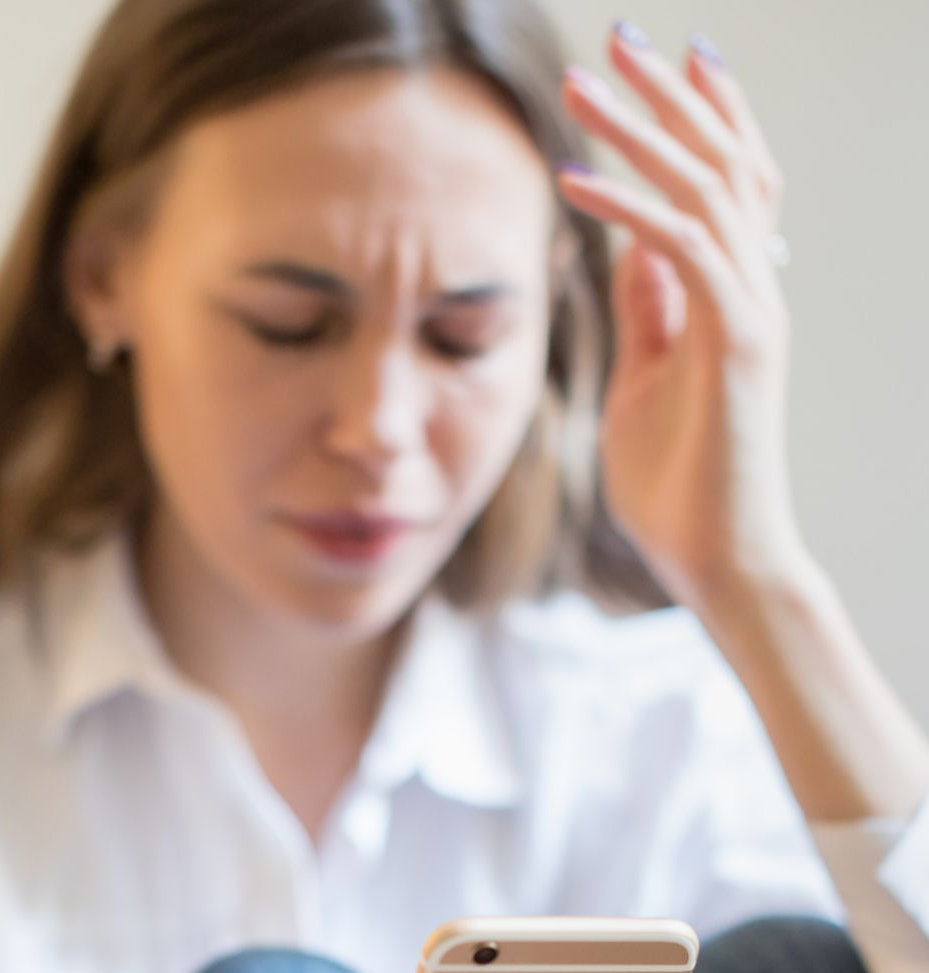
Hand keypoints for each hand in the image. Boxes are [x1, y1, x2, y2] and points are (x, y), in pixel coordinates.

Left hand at [558, 24, 811, 607]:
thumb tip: (627, 244)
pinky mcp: (740, 343)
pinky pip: (682, 251)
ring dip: (644, 132)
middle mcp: (754, 290)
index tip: (658, 64)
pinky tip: (575, 180)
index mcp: (733, 297)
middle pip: (722, 165)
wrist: (720, 564)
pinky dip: (627, 209)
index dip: (699, 120)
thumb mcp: (646, 380)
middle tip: (623, 35)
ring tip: (589, 84)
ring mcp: (754, 312)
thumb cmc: (679, 487)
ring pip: (706, 191)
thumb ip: (647, 311)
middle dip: (671, 97)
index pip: (725, 186)